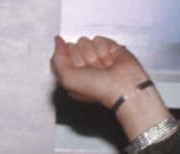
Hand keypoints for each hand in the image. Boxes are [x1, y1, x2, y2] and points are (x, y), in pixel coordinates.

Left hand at [50, 35, 172, 139]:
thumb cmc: (97, 89)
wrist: (122, 86)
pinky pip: (100, 39)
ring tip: (103, 67)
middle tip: (93, 69)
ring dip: (96, 55)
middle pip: (75, 46)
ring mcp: (95, 56)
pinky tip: (110, 62)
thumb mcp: (66, 79)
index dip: (72, 59)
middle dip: (84, 57)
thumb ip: (57, 59)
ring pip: (88, 41)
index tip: (80, 69)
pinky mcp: (108, 48)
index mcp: (71, 73)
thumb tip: (58, 41)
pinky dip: (105, 50)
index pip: (63, 53)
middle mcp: (82, 65)